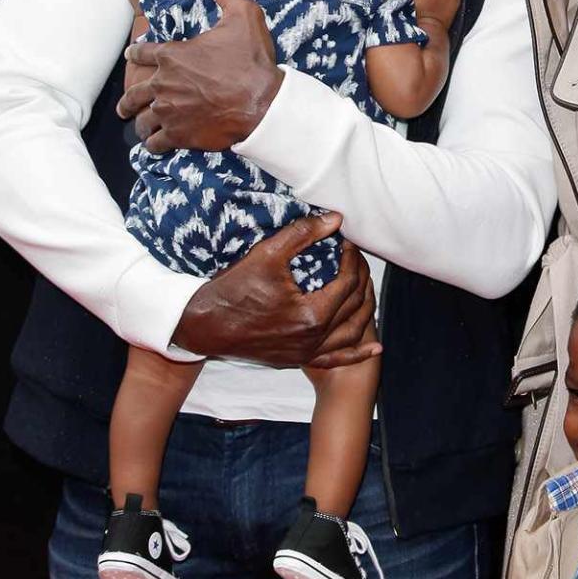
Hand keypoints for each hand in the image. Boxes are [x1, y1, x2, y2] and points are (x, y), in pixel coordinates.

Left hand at [117, 0, 282, 152]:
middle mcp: (163, 84)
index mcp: (172, 56)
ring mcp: (169, 112)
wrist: (263, 105)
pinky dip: (153, 143)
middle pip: (134, 93)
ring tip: (139, 126)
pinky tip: (155, 144)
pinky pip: (156, 142)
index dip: (136, 53)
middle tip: (125, 105)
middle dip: (128, 99)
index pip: (142, 53)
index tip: (132, 56)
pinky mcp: (179, 136)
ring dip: (140, 122)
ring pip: (142, 120)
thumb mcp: (242, 14)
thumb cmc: (250, 61)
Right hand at [173, 213, 379, 368]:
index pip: (348, 282)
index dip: (352, 259)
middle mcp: (313, 338)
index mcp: (311, 313)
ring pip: (351, 332)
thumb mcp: (267, 254)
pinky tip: (374, 346)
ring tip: (366, 286)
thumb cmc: (232, 288)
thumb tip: (336, 219)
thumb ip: (303, 234)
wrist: (203, 324)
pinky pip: (335, 360)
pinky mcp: (297, 359)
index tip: (347, 243)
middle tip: (356, 259)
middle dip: (361, 278)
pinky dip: (357, 353)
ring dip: (364, 308)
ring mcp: (306, 352)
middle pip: (355, 306)